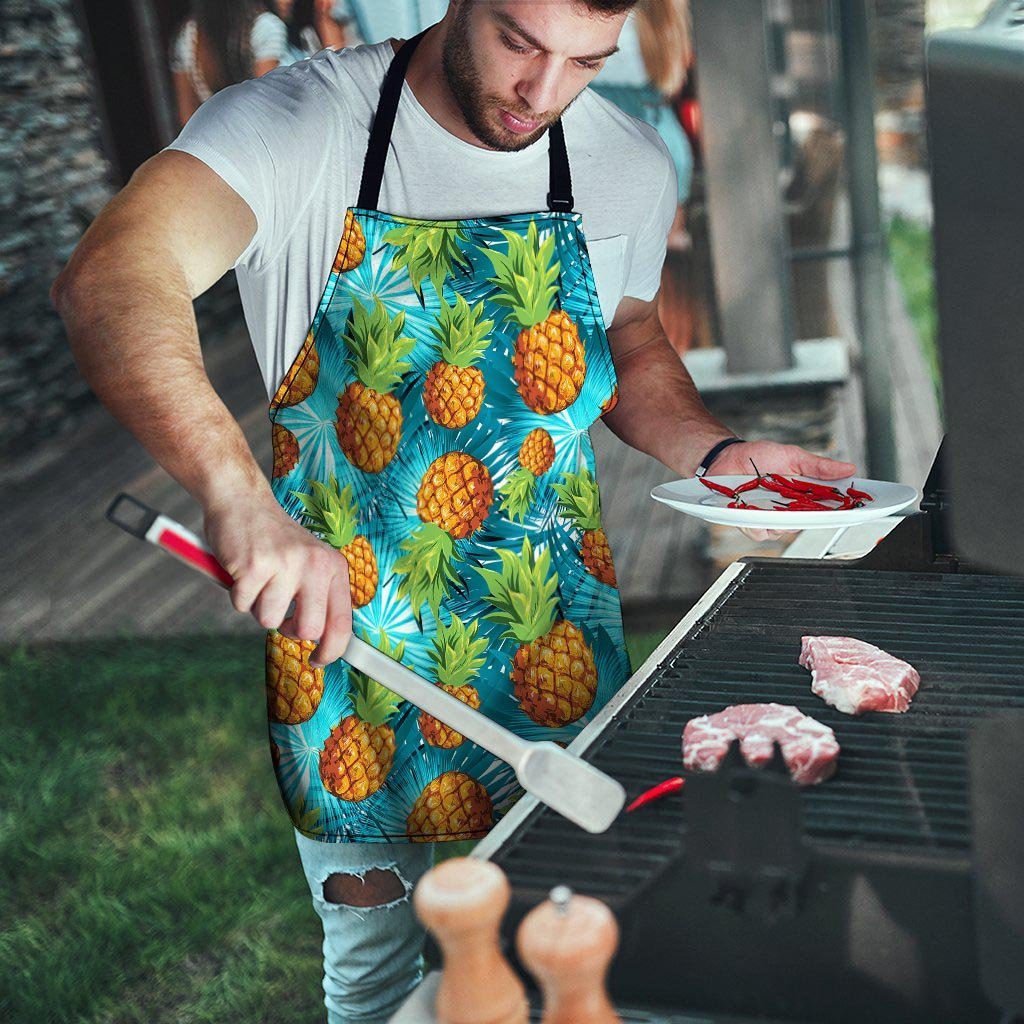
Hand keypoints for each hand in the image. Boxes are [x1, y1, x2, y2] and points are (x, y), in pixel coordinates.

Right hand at [203, 494, 351, 667]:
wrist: (242, 501)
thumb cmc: (274, 540)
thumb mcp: (309, 562)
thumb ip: (319, 596)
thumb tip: (324, 643)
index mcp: (333, 566)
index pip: (342, 622)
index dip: (331, 650)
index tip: (318, 660)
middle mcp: (315, 564)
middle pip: (309, 629)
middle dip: (289, 630)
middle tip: (279, 613)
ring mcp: (285, 564)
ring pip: (269, 620)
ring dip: (258, 606)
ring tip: (259, 579)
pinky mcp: (254, 566)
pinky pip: (242, 605)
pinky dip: (237, 595)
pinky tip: (242, 571)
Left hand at [707, 440, 856, 542]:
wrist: (727, 458)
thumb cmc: (759, 457)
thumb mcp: (793, 456)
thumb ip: (819, 467)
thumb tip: (848, 468)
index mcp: (804, 495)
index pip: (829, 508)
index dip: (843, 511)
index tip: (857, 509)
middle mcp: (790, 510)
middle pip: (809, 523)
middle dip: (811, 516)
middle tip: (806, 503)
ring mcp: (771, 518)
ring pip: (784, 531)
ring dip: (780, 518)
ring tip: (772, 500)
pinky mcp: (751, 523)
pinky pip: (760, 532)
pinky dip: (758, 522)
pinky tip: (753, 509)